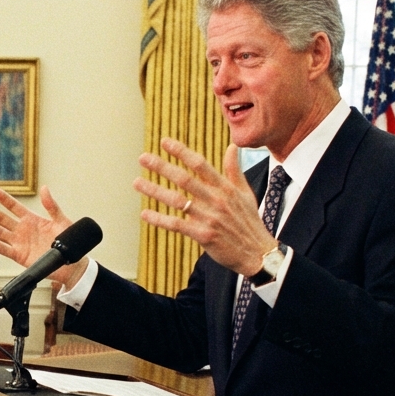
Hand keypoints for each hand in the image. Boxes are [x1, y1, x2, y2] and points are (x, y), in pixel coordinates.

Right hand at [0, 186, 83, 286]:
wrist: (71, 263)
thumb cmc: (68, 241)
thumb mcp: (61, 220)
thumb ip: (51, 206)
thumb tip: (44, 189)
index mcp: (31, 219)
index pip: (13, 206)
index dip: (3, 198)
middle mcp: (22, 230)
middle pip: (2, 218)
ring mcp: (20, 243)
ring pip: (0, 233)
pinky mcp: (20, 256)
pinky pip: (6, 250)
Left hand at [135, 140, 276, 276]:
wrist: (258, 253)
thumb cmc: (249, 222)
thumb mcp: (245, 193)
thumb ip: (234, 169)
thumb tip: (231, 147)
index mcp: (226, 188)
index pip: (200, 164)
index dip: (182, 152)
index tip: (165, 142)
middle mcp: (217, 200)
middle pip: (185, 179)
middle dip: (162, 167)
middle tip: (143, 158)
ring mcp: (210, 218)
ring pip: (177, 201)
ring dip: (155, 191)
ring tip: (137, 183)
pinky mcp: (204, 236)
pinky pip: (177, 225)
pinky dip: (160, 219)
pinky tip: (145, 214)